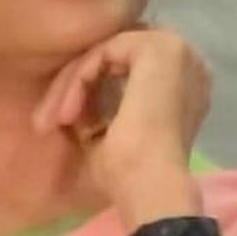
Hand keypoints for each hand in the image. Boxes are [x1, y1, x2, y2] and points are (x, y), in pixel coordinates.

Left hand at [33, 28, 211, 227]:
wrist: (151, 188)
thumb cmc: (134, 175)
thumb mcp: (111, 133)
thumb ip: (102, 108)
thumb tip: (75, 99)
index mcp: (183, 83)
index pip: (125, 68)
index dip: (88, 91)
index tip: (61, 124)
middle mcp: (187, 61)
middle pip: (114, 56)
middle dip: (75, 85)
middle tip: (48, 120)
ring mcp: (176, 50)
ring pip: (105, 52)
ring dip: (73, 83)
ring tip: (58, 119)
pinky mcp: (158, 47)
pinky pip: (103, 51)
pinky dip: (79, 79)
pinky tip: (68, 113)